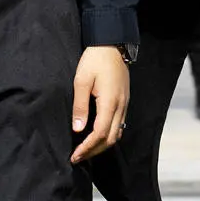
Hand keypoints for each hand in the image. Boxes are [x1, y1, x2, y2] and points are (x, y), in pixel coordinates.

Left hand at [69, 46, 129, 163]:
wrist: (112, 43)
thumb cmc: (94, 60)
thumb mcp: (81, 80)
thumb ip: (80, 106)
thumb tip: (78, 129)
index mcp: (110, 102)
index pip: (100, 133)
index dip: (87, 148)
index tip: (74, 156)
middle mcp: (121, 106)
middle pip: (111, 138)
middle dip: (94, 151)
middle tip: (78, 157)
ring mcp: (124, 104)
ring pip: (117, 133)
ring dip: (102, 145)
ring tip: (85, 150)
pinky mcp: (124, 100)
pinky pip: (119, 125)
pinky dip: (108, 135)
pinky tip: (96, 135)